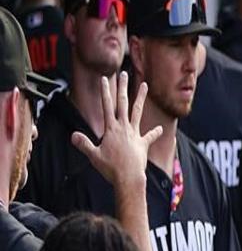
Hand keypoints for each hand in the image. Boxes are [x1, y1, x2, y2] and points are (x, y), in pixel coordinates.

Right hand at [71, 73, 161, 188]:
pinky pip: (150, 136)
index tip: (105, 79)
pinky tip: (160, 129)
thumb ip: (84, 144)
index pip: (107, 106)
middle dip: (123, 87)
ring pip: (138, 111)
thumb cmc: (110, 168)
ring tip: (145, 84)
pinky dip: (155, 133)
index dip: (106, 92)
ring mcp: (135, 133)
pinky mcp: (143, 142)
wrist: (128, 177)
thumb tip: (73, 135)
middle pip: (123, 103)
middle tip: (124, 73)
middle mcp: (124, 127)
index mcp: (111, 129)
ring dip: (141, 97)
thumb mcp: (94, 156)